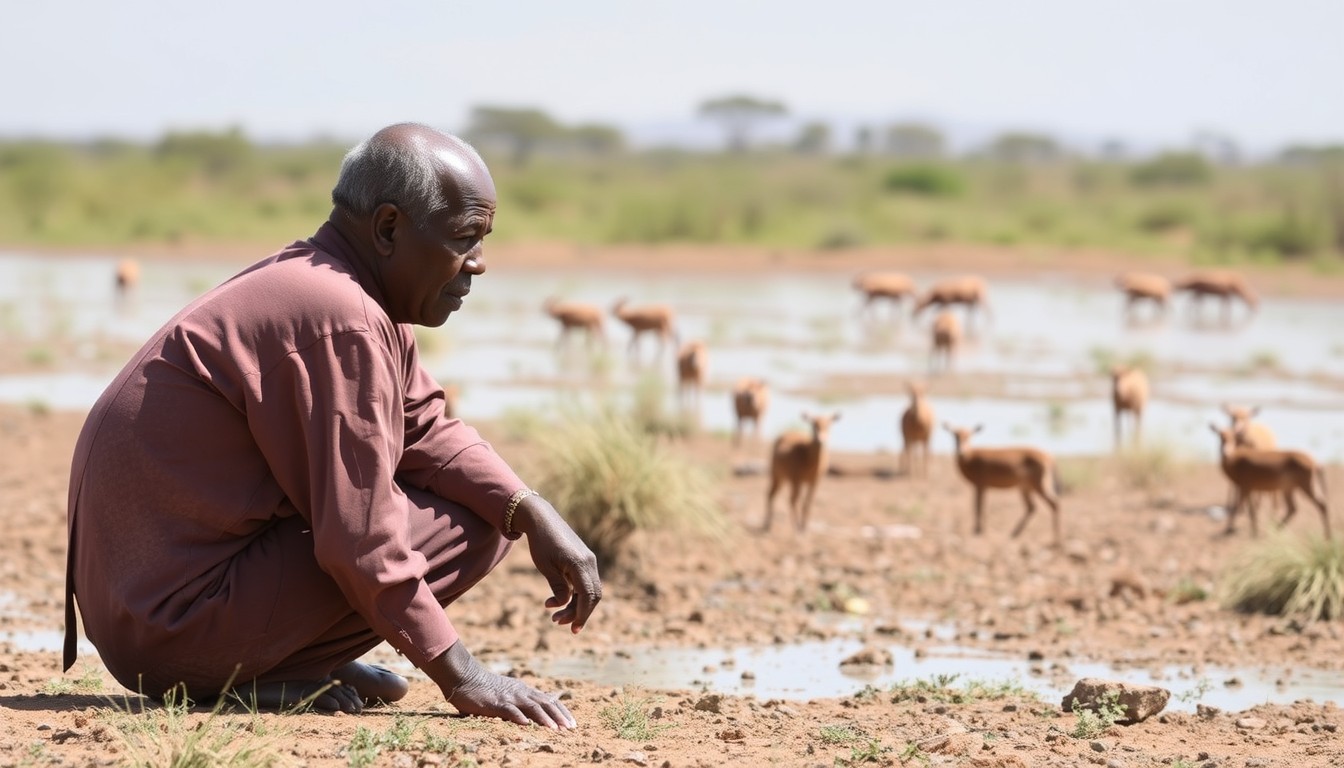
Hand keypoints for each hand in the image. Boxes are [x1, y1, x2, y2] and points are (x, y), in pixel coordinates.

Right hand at [426, 641, 575, 728]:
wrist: (465, 679)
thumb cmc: (486, 690)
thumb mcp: (509, 695)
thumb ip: (523, 702)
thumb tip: (537, 712)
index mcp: (525, 691)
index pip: (549, 701)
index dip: (562, 712)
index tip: (573, 723)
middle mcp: (521, 692)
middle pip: (546, 703)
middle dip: (560, 716)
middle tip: (572, 728)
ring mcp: (509, 697)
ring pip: (532, 707)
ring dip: (545, 719)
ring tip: (556, 730)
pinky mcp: (496, 703)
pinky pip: (510, 710)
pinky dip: (519, 717)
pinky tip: (527, 725)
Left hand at [512, 495, 601, 632]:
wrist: (541, 519)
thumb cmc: (541, 542)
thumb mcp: (545, 567)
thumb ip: (558, 587)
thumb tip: (565, 604)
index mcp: (580, 564)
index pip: (588, 595)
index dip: (583, 614)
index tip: (573, 628)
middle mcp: (589, 562)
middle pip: (592, 596)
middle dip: (578, 613)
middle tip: (558, 623)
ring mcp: (588, 561)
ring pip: (588, 591)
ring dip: (574, 606)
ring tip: (554, 616)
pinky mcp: (583, 561)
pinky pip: (583, 583)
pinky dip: (573, 595)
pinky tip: (555, 601)